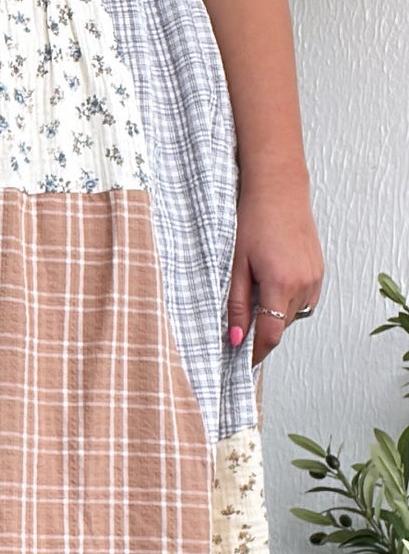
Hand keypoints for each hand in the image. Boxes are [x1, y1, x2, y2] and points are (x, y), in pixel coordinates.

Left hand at [227, 176, 323, 365]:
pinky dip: (286, 301)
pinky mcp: (319, 272)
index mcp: (280, 284)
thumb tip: (235, 338)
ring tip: (257, 289)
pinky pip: (303, 300)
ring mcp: (315, 278)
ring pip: (292, 315)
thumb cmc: (253, 221)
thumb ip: (235, 304)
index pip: (270, 335)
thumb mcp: (235, 265)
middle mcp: (303, 284)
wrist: (278, 191)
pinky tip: (273, 281)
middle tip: (239, 319)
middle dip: (261, 329)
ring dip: (274, 314)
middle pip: (280, 326)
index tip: (242, 362)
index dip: (255, 353)